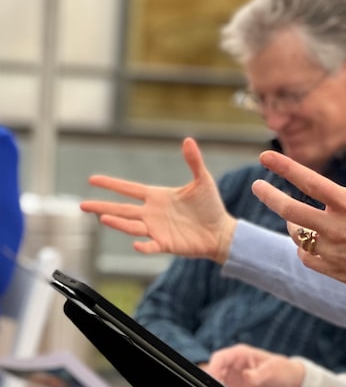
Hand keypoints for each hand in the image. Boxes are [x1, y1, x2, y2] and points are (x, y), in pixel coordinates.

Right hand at [79, 137, 236, 262]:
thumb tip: (189, 140)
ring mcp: (157, 229)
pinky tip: (136, 244)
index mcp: (157, 196)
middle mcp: (152, 213)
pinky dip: (143, 246)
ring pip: (132, 226)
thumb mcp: (202, 181)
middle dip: (102, 206)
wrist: (221, 231)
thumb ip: (194, 162)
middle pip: (122, 209)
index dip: (111, 184)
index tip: (92, 179)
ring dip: (118, 223)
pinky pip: (151, 246)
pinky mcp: (166, 244)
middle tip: (82, 205)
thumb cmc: (210, 206)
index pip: (129, 189)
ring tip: (103, 218)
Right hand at [206, 344, 304, 386]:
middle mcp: (234, 366)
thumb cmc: (284, 369)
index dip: (212, 368)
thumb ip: (257, 374)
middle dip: (218, 386)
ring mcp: (234, 379)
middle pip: (215, 374)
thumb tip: (246, 377)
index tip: (214, 380)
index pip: (219, 358)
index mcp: (240, 354)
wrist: (292, 383)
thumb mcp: (272, 370)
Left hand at [254, 130, 345, 323]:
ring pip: (297, 236)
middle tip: (257, 186)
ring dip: (289, 224)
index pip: (310, 181)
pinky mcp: (336, 271)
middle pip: (290, 211)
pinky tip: (306, 242)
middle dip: (269, 195)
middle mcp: (338, 228)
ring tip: (290, 217)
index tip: (264, 156)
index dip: (284, 167)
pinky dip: (303, 248)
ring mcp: (334, 252)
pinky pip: (307, 258)